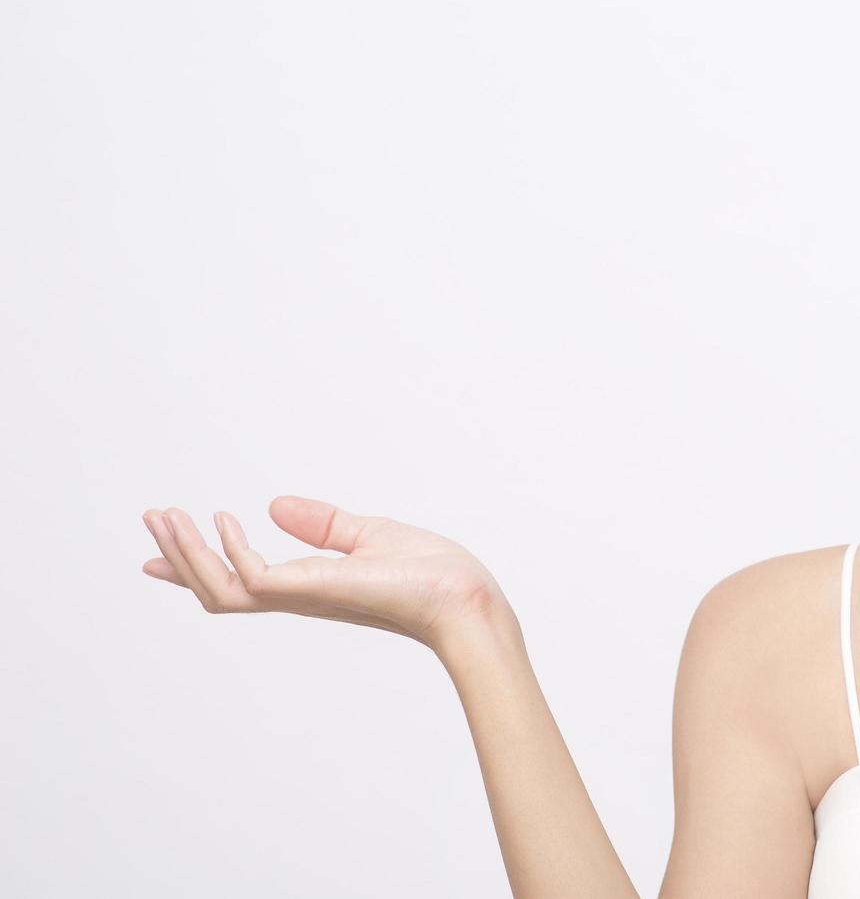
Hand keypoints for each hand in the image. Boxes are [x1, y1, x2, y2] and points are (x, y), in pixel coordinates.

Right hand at [141, 495, 516, 653]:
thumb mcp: (370, 535)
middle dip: (179, 556)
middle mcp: (299, 596)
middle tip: (151, 518)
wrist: (464, 597)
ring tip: (168, 515)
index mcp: (309, 585)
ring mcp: (304, 596)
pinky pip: (252, 576)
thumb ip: (323, 525)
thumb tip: (275, 505)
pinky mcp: (314, 590)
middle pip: (217, 589)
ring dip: (188, 552)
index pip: (240, 580)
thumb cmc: (431, 576)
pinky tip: (224, 517)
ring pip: (221, 588)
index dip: (197, 565)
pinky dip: (230, 549)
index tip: (159, 546)